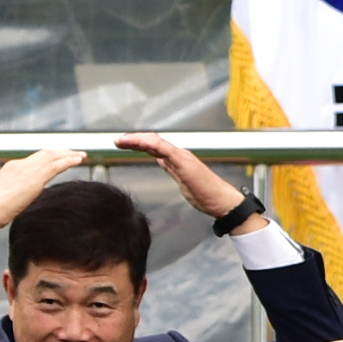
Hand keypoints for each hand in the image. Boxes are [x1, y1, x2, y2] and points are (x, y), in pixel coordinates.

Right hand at [0, 146, 90, 242]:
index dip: (51, 157)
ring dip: (70, 155)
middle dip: (63, 152)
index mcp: (12, 166)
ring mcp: (28, 171)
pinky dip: (69, 161)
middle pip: (47, 153)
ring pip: (54, 157)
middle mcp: (21, 165)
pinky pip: (57, 166)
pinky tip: (79, 160)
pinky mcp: (35, 179)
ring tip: (82, 156)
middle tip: (77, 154)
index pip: (37, 158)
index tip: (63, 157)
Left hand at [115, 132, 249, 221]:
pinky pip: (164, 149)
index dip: (139, 143)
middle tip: (119, 141)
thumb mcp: (184, 182)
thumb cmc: (208, 196)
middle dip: (134, 139)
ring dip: (138, 139)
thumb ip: (172, 170)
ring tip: (122, 141)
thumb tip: (161, 161)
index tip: (124, 145)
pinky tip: (138, 143)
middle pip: (153, 141)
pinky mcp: (184, 162)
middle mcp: (180, 155)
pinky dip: (150, 144)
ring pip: (156, 142)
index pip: (155, 146)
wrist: (223, 202)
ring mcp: (182, 157)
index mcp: (179, 160)